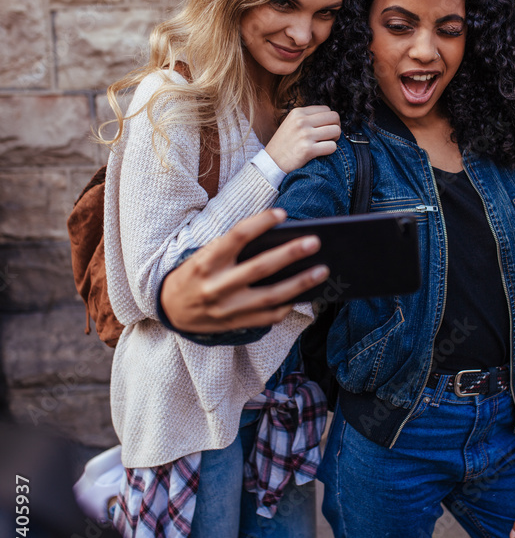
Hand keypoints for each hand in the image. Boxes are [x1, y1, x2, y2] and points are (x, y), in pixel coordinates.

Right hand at [160, 209, 328, 332]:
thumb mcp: (204, 255)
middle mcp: (216, 285)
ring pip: (270, 296)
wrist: (169, 309)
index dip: (261, 222)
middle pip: (260, 267)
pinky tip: (303, 295)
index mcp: (207, 261)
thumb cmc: (193, 274)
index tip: (282, 213)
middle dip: (290, 254)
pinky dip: (286, 306)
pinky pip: (267, 317)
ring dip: (300, 283)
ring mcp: (227, 308)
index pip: (237, 236)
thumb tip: (275, 240)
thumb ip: (232, 248)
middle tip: (315, 242)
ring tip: (322, 270)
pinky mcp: (234, 324)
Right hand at [265, 105, 340, 172]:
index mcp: (298, 113)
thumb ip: (307, 118)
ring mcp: (305, 135)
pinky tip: (322, 152)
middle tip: (329, 137)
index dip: (330, 119)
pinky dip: (330, 150)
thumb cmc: (283, 145)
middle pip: (334, 117)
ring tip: (325, 144)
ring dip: (334, 139)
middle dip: (335, 127)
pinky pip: (332, 146)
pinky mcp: (307, 150)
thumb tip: (329, 117)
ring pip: (336, 131)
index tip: (325, 128)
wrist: (270, 164)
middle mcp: (301, 121)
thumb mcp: (290, 124)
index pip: (326, 109)